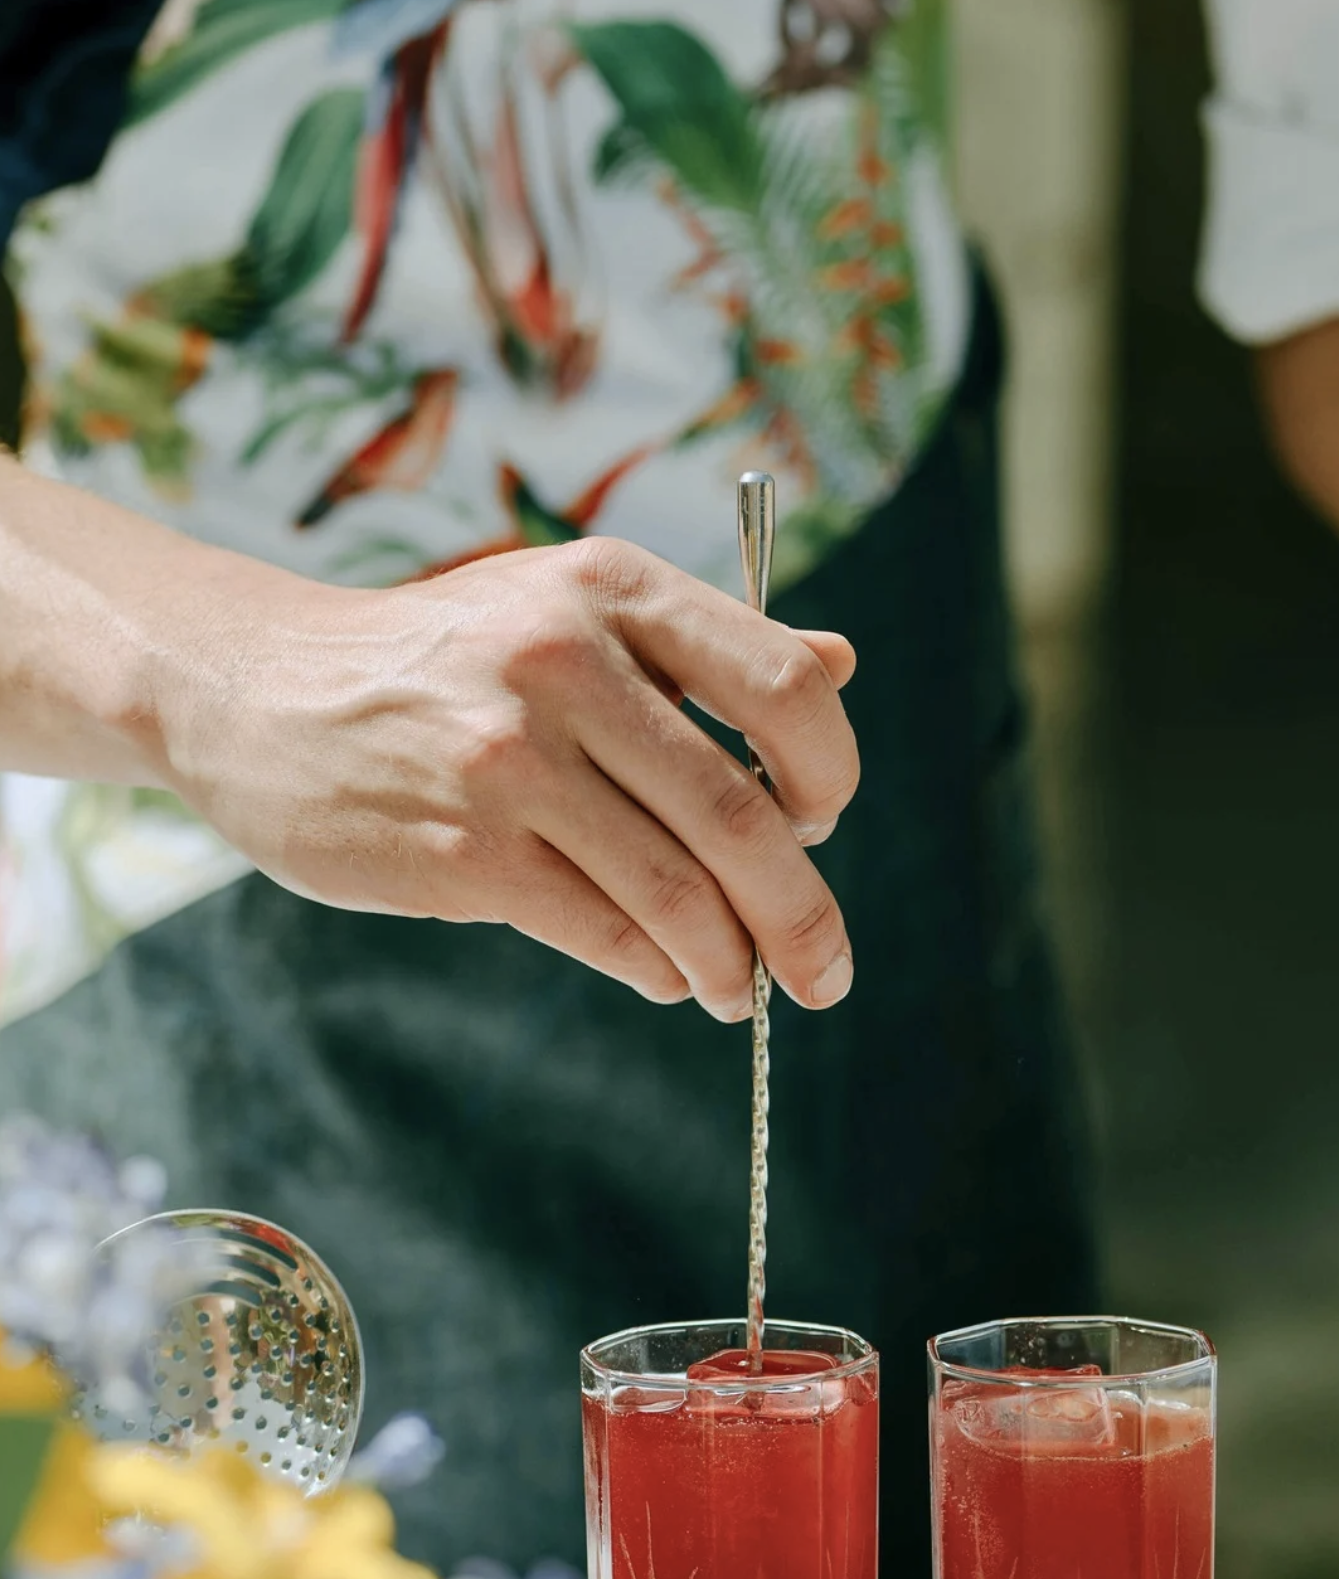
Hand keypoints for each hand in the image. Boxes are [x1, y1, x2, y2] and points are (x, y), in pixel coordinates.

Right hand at [154, 536, 860, 1017]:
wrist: (256, 689)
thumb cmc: (444, 658)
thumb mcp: (568, 607)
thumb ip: (704, 644)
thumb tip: (842, 662)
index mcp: (613, 589)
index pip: (784, 687)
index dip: (828, 773)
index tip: (818, 824)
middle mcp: (565, 663)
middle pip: (741, 816)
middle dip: (802, 917)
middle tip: (823, 972)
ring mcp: (509, 760)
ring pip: (677, 892)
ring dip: (730, 963)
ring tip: (739, 990)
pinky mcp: (461, 850)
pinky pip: (602, 931)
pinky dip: (654, 969)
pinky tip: (665, 977)